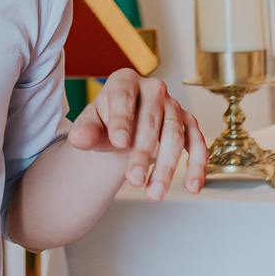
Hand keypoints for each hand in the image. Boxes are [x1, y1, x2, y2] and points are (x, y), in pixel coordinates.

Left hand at [66, 68, 207, 198]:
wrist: (124, 129)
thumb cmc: (106, 123)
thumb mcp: (91, 125)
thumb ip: (86, 131)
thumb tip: (77, 138)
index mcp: (124, 81)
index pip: (124, 98)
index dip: (122, 120)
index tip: (119, 143)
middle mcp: (153, 89)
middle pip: (152, 121)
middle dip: (143, 153)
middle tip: (134, 180)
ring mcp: (173, 105)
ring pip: (175, 135)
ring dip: (167, 167)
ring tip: (154, 193)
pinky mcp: (188, 123)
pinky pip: (197, 143)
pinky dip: (197, 165)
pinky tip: (193, 186)